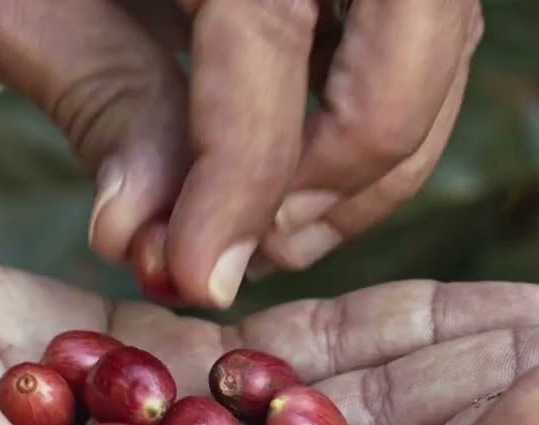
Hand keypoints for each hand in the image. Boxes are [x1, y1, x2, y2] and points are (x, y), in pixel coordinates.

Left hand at [0, 0, 483, 307]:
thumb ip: (103, 103)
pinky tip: (293, 170)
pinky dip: (370, 113)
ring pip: (436, 43)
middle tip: (258, 248)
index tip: (198, 275)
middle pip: (419, 37)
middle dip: (350, 164)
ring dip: (371, 155)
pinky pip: (415, 35)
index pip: (271, 34)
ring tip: (270, 228)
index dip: (244, 176)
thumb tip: (154, 240)